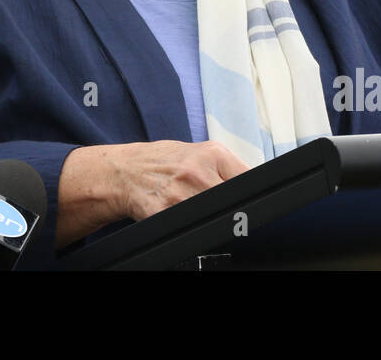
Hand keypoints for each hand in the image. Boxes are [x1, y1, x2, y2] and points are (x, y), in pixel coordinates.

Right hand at [109, 140, 249, 221]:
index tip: (246, 200)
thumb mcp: (198, 153)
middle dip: (229, 207)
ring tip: (194, 206)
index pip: (249, 179)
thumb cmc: (163, 161)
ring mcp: (181, 194)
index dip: (250, 194)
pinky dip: (190, 226)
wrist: (125, 171)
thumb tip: (255, 185)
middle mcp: (197, 172)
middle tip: (217, 206)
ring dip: (209, 218)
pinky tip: (179, 215)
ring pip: (214, 218)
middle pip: (234, 202)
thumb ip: (226, 167)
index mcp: (211, 154)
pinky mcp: (165, 214)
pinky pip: (190, 228)